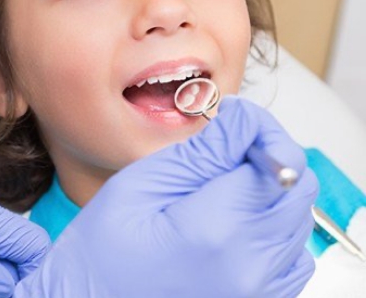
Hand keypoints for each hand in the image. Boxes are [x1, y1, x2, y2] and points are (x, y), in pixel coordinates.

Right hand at [15, 97, 317, 297]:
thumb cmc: (101, 255)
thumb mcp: (139, 185)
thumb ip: (201, 152)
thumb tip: (243, 119)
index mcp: (217, 231)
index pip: (280, 159)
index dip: (260, 128)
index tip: (234, 122)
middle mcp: (251, 268)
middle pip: (298, 186)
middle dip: (266, 154)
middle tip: (224, 150)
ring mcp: (260, 292)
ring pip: (298, 217)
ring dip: (269, 189)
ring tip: (221, 188)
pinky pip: (291, 253)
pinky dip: (270, 225)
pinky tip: (232, 221)